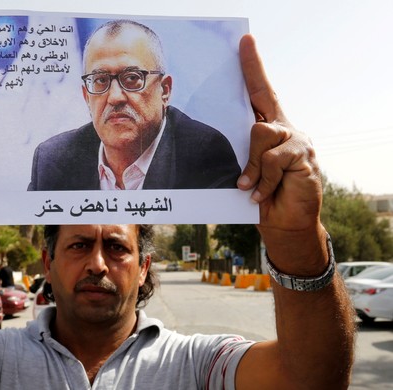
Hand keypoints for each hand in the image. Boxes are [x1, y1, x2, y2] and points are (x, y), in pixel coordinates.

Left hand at [237, 34, 321, 234]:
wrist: (283, 223)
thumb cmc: (260, 195)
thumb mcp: (245, 170)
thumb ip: (241, 151)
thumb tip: (216, 138)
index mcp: (269, 129)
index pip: (260, 92)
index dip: (252, 67)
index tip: (244, 41)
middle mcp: (284, 129)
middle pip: (263, 99)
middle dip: (252, 70)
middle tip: (243, 46)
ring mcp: (297, 141)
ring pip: (261, 133)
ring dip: (251, 164)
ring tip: (248, 185)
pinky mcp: (303, 157)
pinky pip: (273, 160)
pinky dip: (262, 179)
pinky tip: (258, 194)